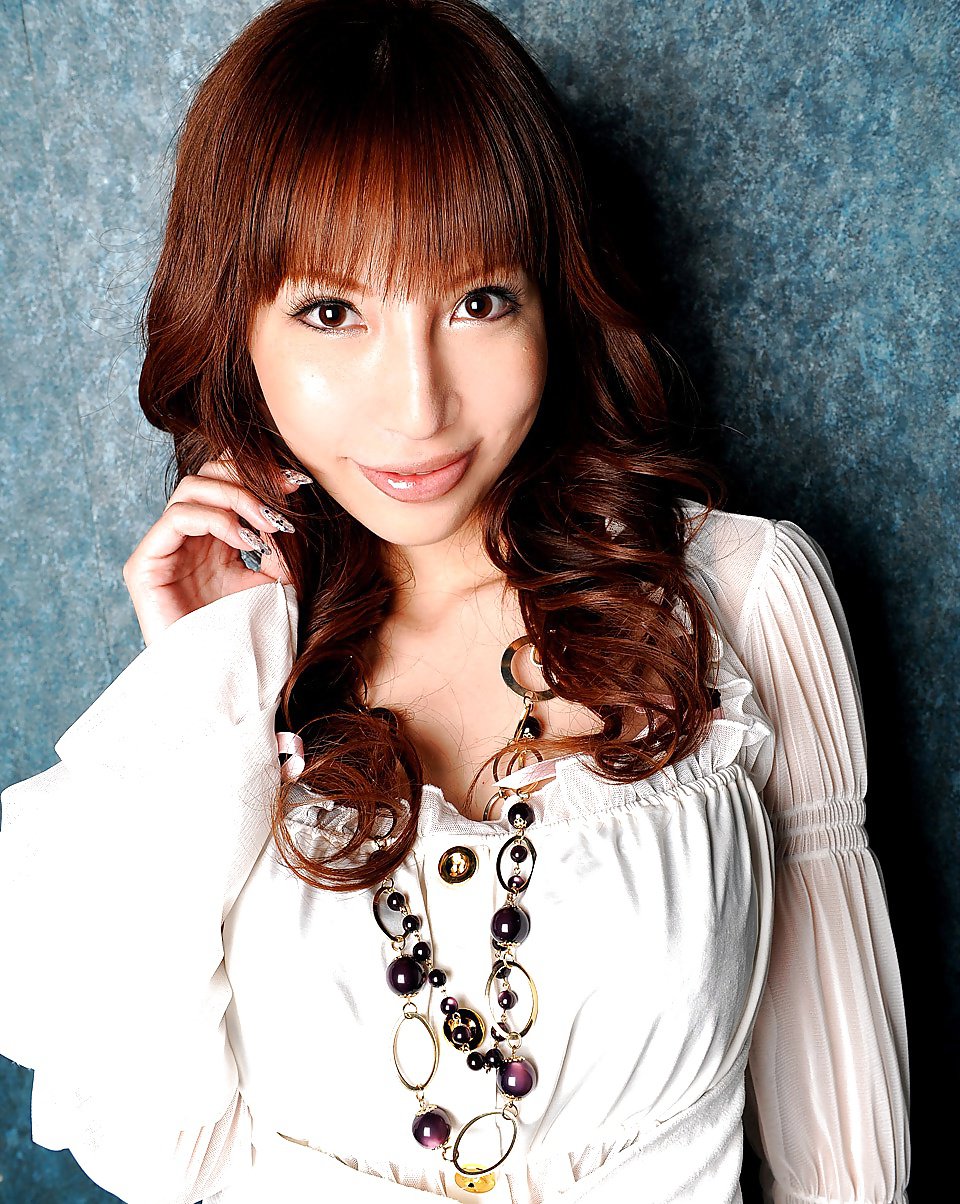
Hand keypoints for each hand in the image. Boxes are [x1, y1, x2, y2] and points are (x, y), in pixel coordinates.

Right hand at [122, 454, 307, 645]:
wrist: (222, 681)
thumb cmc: (247, 639)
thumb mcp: (274, 584)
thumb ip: (278, 547)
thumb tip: (287, 511)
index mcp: (215, 539)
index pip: (227, 482)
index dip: (260, 473)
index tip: (299, 483)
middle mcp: (187, 539)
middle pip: (208, 474)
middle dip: (249, 477)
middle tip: (284, 497)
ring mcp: (163, 549)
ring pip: (192, 488)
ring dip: (237, 498)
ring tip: (268, 526)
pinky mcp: (145, 565)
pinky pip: (177, 518)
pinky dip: (217, 520)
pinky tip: (245, 542)